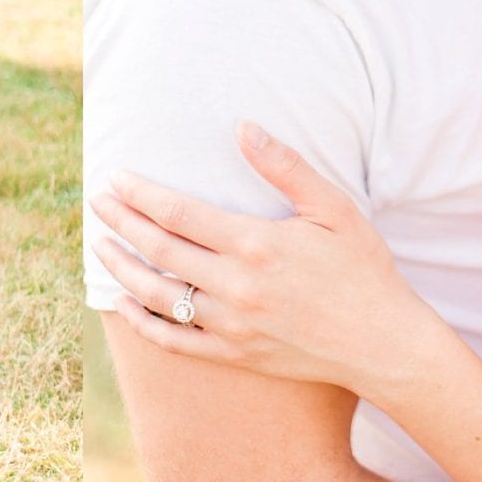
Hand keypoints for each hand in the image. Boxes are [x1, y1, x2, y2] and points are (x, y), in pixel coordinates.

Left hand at [89, 122, 433, 403]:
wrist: (383, 343)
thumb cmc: (362, 268)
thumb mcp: (333, 207)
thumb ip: (285, 166)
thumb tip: (243, 126)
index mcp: (256, 244)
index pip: (179, 214)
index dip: (142, 194)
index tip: (116, 177)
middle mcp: (237, 287)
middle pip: (160, 251)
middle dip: (123, 223)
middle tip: (97, 201)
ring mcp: (232, 326)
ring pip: (159, 296)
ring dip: (123, 269)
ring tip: (102, 245)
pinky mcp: (235, 355)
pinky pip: (175, 342)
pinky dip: (143, 323)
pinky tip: (124, 304)